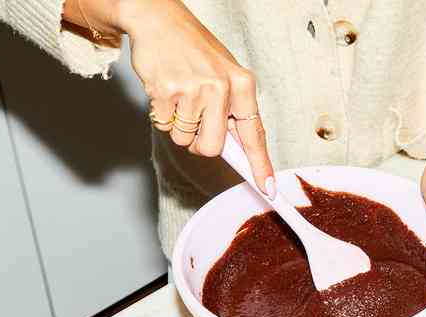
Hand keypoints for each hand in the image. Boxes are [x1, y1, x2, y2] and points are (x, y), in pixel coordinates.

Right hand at [64, 0, 274, 193]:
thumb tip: (238, 150)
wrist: (158, 18)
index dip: (260, 165)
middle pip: (212, 148)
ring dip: (177, 126)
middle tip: (195, 119)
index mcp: (242, 84)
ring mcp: (192, 90)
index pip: (254, 134)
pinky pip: (163, 125)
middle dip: (199, 143)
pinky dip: (161, 114)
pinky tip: (165, 90)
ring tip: (179, 95)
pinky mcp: (165, 92)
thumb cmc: (193, 50)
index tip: (268, 188)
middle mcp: (221, 88)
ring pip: (184, 139)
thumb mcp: (224, 74)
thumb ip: (232, 111)